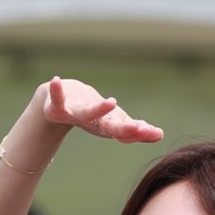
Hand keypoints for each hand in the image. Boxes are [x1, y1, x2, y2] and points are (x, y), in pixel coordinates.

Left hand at [42, 76, 163, 143]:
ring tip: (111, 102)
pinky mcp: (57, 106)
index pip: (126, 133)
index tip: (156, 134)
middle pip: (110, 127)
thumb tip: (159, 135)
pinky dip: (56, 90)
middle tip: (137, 128)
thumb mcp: (113, 122)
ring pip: (88, 113)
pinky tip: (55, 80)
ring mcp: (75, 114)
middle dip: (123, 128)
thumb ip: (136, 130)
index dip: (140, 134)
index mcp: (108, 127)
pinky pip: (56, 97)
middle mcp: (93, 123)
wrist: (57, 109)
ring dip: (99, 109)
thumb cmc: (90, 116)